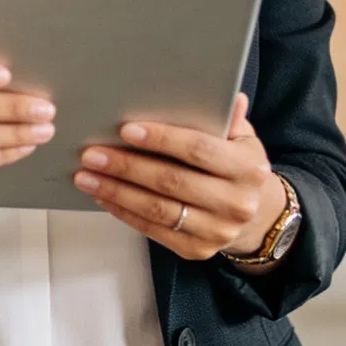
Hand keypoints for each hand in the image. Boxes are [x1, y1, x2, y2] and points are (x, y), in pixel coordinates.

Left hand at [74, 94, 284, 261]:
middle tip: (93, 154)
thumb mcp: (242, 140)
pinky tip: (104, 196)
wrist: (257, 215)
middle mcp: (237, 203)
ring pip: (157, 209)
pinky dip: (124, 212)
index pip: (198, 150)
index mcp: (248, 169)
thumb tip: (228, 96)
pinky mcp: (196, 250)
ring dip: (116, 192)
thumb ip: (228, 119)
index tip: (126, 130)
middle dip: (127, 166)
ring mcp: (217, 231)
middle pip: (172, 181)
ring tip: (87, 177)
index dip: (162, 139)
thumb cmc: (238, 168)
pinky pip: (153, 230)